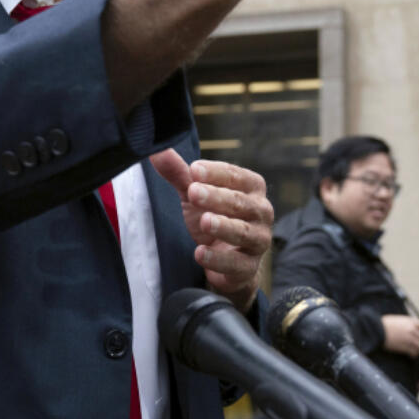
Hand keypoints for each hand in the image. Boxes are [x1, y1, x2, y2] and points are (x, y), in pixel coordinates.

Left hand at [150, 149, 272, 313]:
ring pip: (243, 232)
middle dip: (216, 196)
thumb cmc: (213, 216)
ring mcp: (258, 240)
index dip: (215, 172)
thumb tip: (157, 151)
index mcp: (251, 187)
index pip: (235, 175)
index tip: (193, 169)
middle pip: (240, 202)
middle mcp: (261, 211)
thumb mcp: (194, 195)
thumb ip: (179, 174)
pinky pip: (237, 264)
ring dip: (223, 226)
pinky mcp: (249, 267)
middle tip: (193, 192)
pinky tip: (200, 253)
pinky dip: (218, 259)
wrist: (224, 261)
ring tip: (204, 221)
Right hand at [381, 314, 418, 357]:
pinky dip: (414, 355)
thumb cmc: (386, 323)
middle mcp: (413, 330)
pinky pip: (414, 353)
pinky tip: (411, 355)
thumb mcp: (400, 319)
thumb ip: (409, 323)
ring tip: (415, 352)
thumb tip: (415, 328)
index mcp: (412, 322)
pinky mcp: (405, 347)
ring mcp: (410, 339)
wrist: (377, 329)